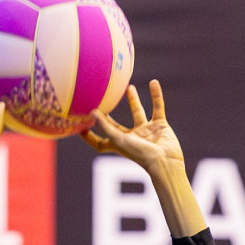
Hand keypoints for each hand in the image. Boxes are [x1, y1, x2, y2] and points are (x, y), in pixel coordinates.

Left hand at [83, 80, 205, 237]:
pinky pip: (158, 107)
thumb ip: (106, 126)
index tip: (79, 127)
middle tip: (100, 100)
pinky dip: (156, 96)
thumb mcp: (119, 140)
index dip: (89, 137)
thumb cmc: (140, 154)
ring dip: (134, 100)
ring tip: (129, 86)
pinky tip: (154, 83)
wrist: (165, 161)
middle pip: (116, 125)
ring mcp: (146, 131)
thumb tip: (92, 113)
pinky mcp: (160, 125)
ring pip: (138, 113)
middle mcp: (131, 137)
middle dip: (108, 115)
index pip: (100, 142)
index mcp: (119, 144)